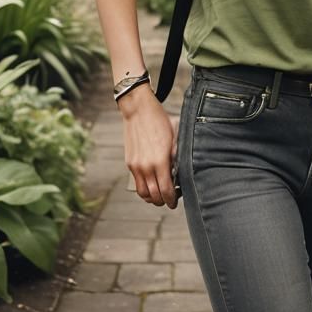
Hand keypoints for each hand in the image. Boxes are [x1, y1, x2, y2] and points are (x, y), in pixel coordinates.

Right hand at [118, 84, 179, 208]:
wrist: (139, 110)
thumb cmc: (160, 121)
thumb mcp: (175, 137)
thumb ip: (177, 156)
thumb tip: (181, 172)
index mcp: (160, 160)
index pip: (166, 190)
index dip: (172, 199)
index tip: (175, 202)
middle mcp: (146, 166)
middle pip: (154, 196)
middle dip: (163, 202)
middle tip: (170, 200)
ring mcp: (136, 165)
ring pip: (143, 193)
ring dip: (152, 198)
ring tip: (159, 196)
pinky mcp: (129, 162)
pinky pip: (136, 183)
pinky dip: (144, 189)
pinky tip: (151, 185)